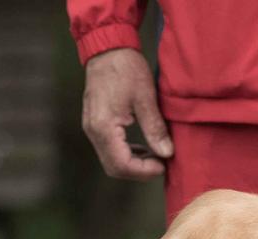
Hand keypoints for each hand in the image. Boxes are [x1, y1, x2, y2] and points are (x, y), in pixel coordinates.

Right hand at [82, 48, 173, 179]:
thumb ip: (155, 128)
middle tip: (160, 164)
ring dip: (132, 163)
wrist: (107, 48)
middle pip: (114, 168)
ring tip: (155, 156)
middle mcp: (93, 132)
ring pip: (110, 160)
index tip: (163, 165)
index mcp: (104, 127)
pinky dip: (126, 153)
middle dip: (138, 171)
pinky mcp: (94, 124)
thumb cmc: (126, 68)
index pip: (122, 164)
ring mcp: (91, 128)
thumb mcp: (146, 98)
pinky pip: (108, 149)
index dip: (144, 171)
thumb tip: (166, 153)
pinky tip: (142, 147)